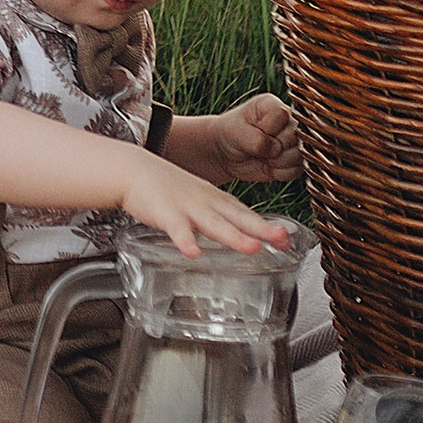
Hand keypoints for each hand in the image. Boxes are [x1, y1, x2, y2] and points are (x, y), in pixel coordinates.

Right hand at [117, 148, 294, 259]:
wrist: (133, 169)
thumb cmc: (167, 189)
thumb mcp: (200, 199)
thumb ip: (220, 219)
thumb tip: (244, 237)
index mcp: (216, 200)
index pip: (247, 215)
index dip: (268, 228)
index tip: (289, 240)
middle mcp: (206, 202)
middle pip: (238, 218)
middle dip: (262, 230)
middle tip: (283, 239)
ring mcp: (186, 207)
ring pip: (213, 224)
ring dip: (233, 236)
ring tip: (252, 248)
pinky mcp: (164, 213)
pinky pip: (176, 230)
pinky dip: (185, 241)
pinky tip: (193, 253)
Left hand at [209, 91, 302, 183]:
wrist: (227, 154)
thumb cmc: (231, 135)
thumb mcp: (235, 132)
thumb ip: (256, 139)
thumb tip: (277, 150)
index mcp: (273, 105)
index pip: (282, 115)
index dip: (267, 128)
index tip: (253, 129)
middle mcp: (289, 121)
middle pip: (295, 137)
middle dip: (272, 149)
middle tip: (256, 146)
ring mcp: (295, 141)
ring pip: (299, 156)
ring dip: (277, 162)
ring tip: (262, 155)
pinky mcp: (296, 160)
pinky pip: (297, 171)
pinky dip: (280, 173)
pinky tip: (268, 166)